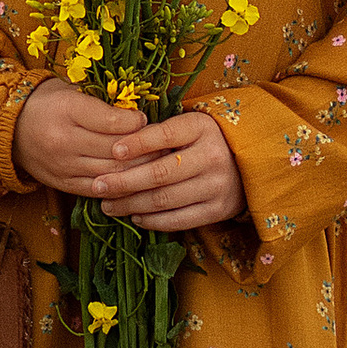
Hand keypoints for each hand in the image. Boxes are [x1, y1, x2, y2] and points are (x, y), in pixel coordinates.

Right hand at [10, 78, 146, 196]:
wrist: (10, 130)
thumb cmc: (48, 104)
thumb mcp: (71, 91)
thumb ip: (102, 105)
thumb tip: (139, 118)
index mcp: (67, 110)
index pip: (111, 120)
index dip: (135, 122)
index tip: (146, 119)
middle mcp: (64, 141)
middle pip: (115, 150)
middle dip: (146, 149)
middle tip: (165, 145)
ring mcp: (64, 167)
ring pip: (111, 173)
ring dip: (139, 170)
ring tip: (158, 164)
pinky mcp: (64, 185)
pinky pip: (99, 191)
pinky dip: (121, 187)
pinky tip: (136, 181)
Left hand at [90, 107, 244, 234]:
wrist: (249, 165)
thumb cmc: (205, 141)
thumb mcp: (188, 127)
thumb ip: (158, 134)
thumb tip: (115, 145)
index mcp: (202, 127)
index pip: (164, 134)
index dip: (137, 143)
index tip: (112, 151)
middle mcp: (212, 156)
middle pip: (159, 173)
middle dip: (123, 181)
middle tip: (97, 186)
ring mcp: (216, 185)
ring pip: (165, 199)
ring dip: (131, 205)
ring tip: (108, 205)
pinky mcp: (218, 210)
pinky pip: (179, 220)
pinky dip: (153, 221)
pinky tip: (135, 217)